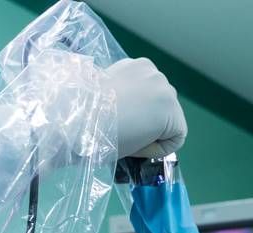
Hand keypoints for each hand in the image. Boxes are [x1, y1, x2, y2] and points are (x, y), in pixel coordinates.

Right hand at [0, 56, 185, 178]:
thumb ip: (118, 102)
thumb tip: (124, 117)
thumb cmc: (80, 113)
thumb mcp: (102, 100)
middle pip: (160, 111)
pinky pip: (175, 138)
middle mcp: (154, 72)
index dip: (136, 120)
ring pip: (168, 124)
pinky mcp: (172, 111)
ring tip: (126, 138)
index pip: (148, 100)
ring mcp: (165, 89)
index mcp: (135, 66)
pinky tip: (136, 143)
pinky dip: (158, 147)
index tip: (116, 125)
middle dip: (146, 125)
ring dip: (151, 135)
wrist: (77, 119)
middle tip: (122, 135)